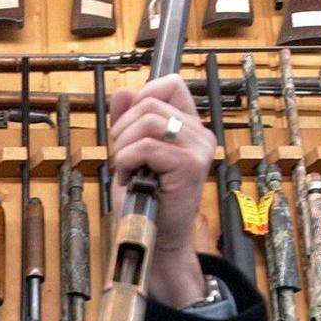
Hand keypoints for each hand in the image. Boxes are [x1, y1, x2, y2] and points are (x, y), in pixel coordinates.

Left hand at [109, 72, 215, 307]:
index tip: (130, 126)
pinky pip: (147, 147)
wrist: (156, 236)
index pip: (171, 84)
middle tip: (121, 157)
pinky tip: (129, 179)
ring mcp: (198, 149)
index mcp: (189, 126)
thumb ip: (128, 121)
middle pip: (150, 102)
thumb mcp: (131, 152)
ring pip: (148, 121)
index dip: (142, 96)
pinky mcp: (189, 166)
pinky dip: (127, 161)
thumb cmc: (146, 198)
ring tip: (126, 168)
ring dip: (124, 146)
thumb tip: (122, 92)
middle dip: (122, 128)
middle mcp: (199, 134)